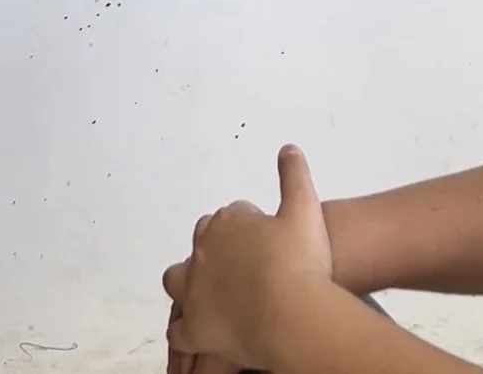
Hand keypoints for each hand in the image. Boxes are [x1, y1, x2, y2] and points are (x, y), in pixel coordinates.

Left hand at [164, 147, 331, 367]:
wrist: (292, 312)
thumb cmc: (300, 261)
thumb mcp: (305, 209)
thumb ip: (294, 176)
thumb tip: (288, 149)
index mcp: (226, 223)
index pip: (230, 218)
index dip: (248, 229)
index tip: (266, 243)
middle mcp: (203, 252)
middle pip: (200, 244)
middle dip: (214, 251)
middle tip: (242, 269)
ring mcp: (195, 291)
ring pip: (177, 279)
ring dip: (188, 283)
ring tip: (209, 295)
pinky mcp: (195, 328)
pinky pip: (180, 331)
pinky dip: (186, 330)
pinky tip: (198, 332)